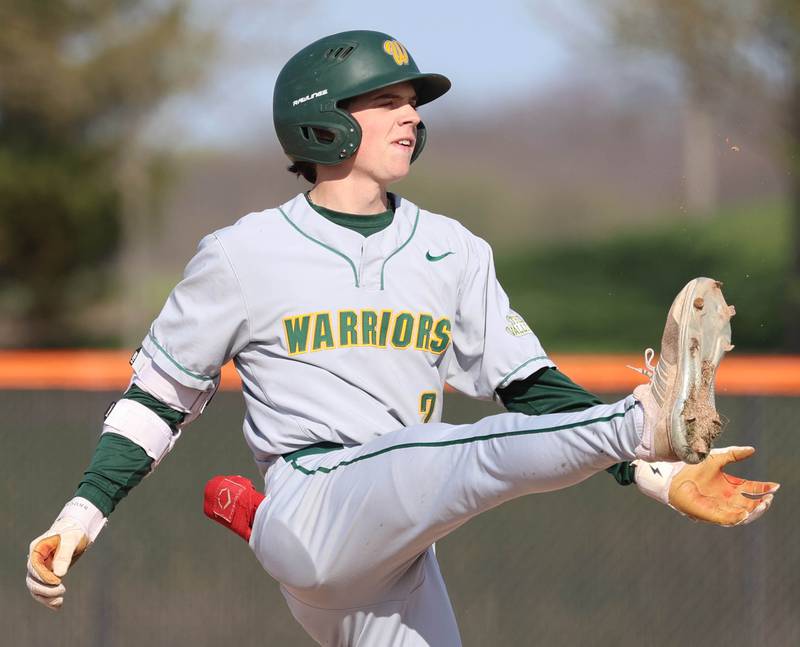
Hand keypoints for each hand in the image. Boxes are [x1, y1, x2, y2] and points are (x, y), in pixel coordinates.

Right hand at [26, 498, 105, 609]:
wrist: (78, 530)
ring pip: (35, 588)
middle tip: (62, 591)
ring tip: (59, 602)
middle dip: (45, 589)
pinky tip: (57, 605)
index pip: (34, 567)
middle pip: (32, 580)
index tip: (58, 582)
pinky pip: (42, 589)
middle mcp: (36, 559)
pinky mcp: (47, 574)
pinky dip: (48, 599)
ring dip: (45, 597)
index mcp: (37, 548)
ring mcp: (40, 568)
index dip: (44, 577)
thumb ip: (64, 555)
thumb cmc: (74, 531)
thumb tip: (59, 574)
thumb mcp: (72, 540)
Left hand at [634, 446, 778, 526]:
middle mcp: (726, 498)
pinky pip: (726, 519)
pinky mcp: (708, 514)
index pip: (751, 489)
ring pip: (741, 514)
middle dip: (762, 503)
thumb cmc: (691, 466)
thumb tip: (752, 449)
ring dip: (753, 512)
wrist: (671, 473)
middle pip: (750, 504)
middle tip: (770, 498)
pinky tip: (746, 512)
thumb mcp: (716, 458)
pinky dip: (737, 517)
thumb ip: (734, 454)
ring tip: (762, 505)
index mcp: (729, 486)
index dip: (764, 488)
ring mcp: (718, 507)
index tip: (775, 486)